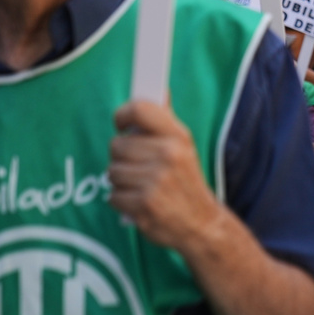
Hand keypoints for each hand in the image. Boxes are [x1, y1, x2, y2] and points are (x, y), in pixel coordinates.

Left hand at [108, 99, 222, 252]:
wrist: (201, 223)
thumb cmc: (186, 181)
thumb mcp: (184, 147)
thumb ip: (165, 122)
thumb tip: (158, 91)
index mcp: (178, 136)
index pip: (140, 109)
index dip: (123, 114)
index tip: (122, 124)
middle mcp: (168, 155)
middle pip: (117, 145)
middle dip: (122, 157)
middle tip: (138, 166)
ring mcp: (156, 181)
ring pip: (112, 171)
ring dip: (121, 181)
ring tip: (141, 185)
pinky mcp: (143, 205)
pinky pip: (112, 195)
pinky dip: (122, 201)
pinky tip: (139, 202)